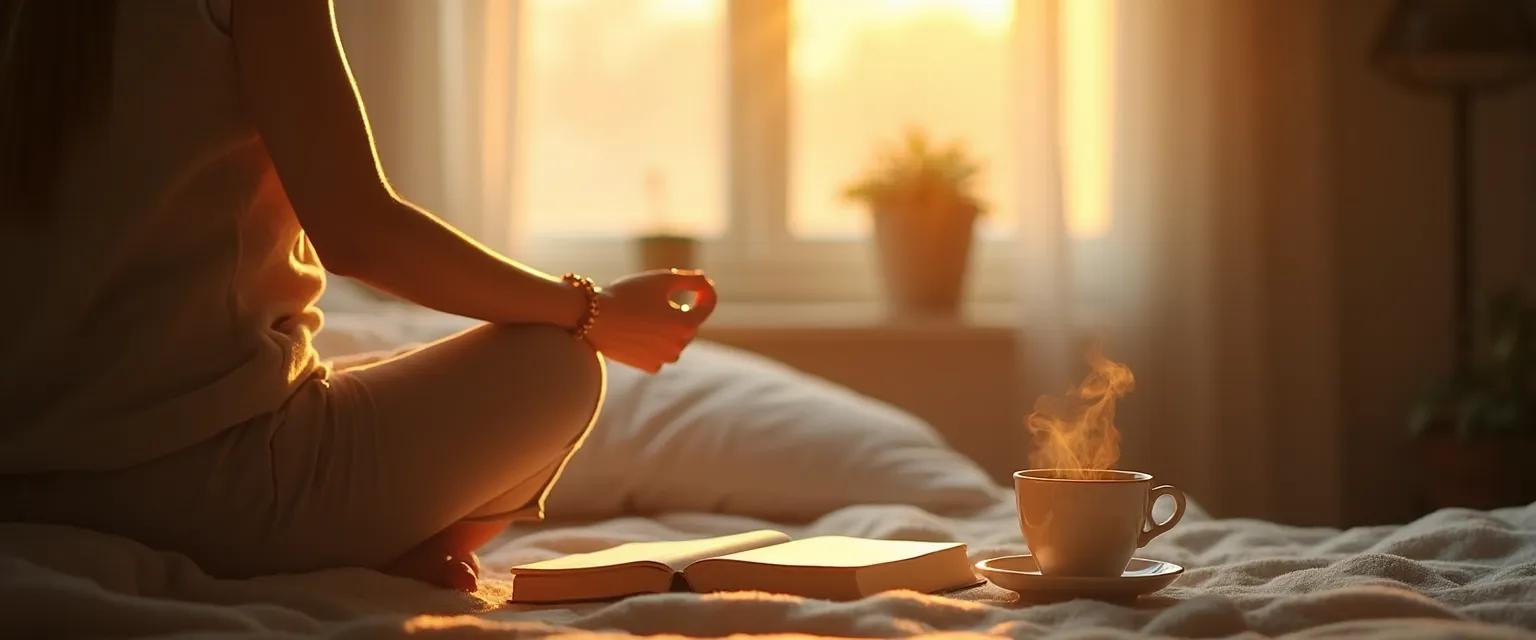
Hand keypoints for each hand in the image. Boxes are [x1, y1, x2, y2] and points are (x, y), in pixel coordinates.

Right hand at [586, 269, 716, 372]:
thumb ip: (691, 279)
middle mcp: (680, 346)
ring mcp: (665, 359)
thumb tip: (706, 283)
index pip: (707, 305)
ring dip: (665, 328)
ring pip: (674, 338)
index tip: (698, 284)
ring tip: (641, 317)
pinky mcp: (650, 367)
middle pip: (688, 323)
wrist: (592, 318)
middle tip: (649, 300)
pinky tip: (635, 332)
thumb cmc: (627, 294)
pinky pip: (660, 351)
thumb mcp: (662, 279)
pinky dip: (653, 342)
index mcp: (687, 324)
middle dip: (676, 310)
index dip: (704, 291)